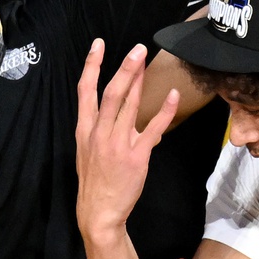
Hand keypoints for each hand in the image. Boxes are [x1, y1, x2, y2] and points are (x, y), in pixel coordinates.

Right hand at [75, 40, 179, 246]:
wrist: (98, 212)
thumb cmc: (96, 180)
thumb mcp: (88, 151)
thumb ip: (103, 129)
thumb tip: (124, 113)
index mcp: (85, 130)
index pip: (85, 91)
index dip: (91, 66)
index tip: (98, 45)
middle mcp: (99, 133)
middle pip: (111, 94)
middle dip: (123, 69)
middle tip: (136, 49)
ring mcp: (117, 144)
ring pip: (129, 106)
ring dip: (139, 81)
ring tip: (147, 60)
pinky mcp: (136, 157)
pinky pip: (153, 129)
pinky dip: (164, 111)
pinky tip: (174, 95)